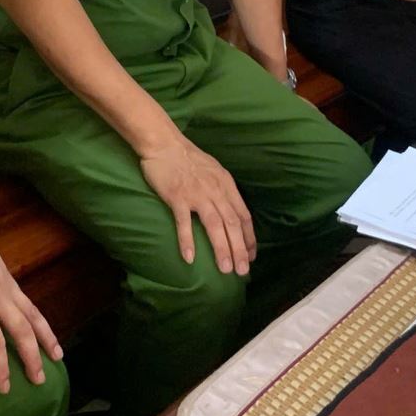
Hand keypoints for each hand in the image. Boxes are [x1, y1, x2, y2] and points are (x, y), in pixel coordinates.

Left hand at [0, 202, 62, 393]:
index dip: (0, 367)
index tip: (5, 389)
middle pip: (21, 331)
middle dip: (31, 357)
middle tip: (40, 381)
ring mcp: (7, 284)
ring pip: (33, 314)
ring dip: (46, 337)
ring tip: (58, 356)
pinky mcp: (8, 276)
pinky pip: (29, 302)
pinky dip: (40, 318)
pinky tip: (41, 327)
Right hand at [136, 131, 256, 275]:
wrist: (164, 144)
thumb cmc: (188, 158)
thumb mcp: (214, 171)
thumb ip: (223, 190)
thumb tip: (231, 212)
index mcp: (226, 185)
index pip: (243, 216)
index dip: (249, 238)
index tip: (251, 257)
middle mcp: (216, 190)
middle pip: (232, 224)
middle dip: (239, 249)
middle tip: (242, 272)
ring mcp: (197, 194)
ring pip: (214, 225)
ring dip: (221, 248)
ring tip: (225, 269)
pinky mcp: (177, 197)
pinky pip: (184, 222)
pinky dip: (188, 240)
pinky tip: (190, 258)